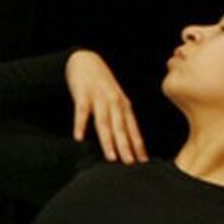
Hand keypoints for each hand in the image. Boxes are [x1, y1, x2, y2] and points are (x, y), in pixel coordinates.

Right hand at [65, 49, 147, 163]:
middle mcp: (115, 103)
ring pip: (104, 123)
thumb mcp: (116, 100)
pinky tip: (79, 138)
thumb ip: (121, 119)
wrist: (86, 60)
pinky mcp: (83, 94)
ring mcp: (99, 98)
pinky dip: (80, 125)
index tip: (144, 162)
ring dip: (108, 141)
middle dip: (126, 147)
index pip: (133, 129)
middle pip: (121, 129)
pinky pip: (81, 111)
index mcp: (124, 107)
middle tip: (130, 164)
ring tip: (111, 157)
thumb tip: (128, 141)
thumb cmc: (103, 85)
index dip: (138, 146)